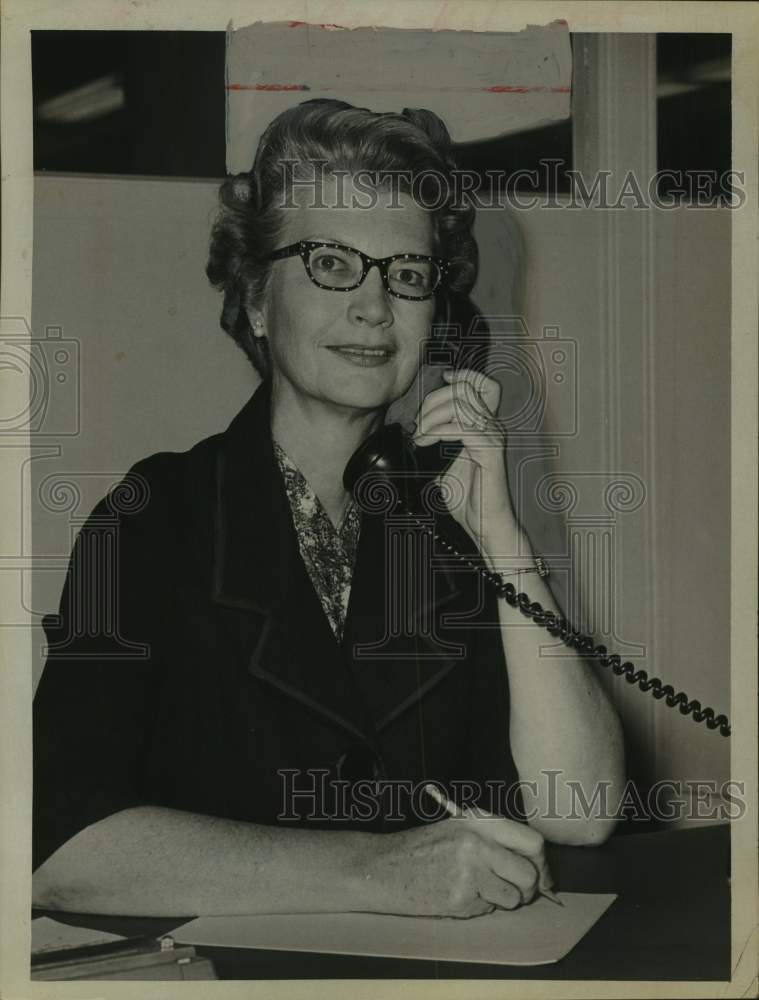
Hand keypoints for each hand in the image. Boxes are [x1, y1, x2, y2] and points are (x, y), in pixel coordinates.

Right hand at [361, 815, 546, 918]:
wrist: (383, 867)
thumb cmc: (421, 848)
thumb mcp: (457, 828)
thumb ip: (493, 838)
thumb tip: (534, 862)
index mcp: (478, 822)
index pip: (531, 841)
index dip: (542, 862)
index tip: (542, 874)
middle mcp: (476, 844)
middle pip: (529, 873)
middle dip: (529, 888)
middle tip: (517, 891)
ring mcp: (469, 873)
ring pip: (514, 898)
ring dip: (504, 900)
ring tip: (480, 890)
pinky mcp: (460, 899)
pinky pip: (489, 910)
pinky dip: (480, 907)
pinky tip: (459, 894)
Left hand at [411, 369, 520, 555]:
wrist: (484, 524)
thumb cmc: (469, 498)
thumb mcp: (444, 466)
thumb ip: (436, 447)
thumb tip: (413, 436)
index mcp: (484, 425)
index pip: (483, 384)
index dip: (463, 375)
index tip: (441, 382)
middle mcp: (492, 427)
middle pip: (464, 389)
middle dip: (434, 400)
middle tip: (419, 424)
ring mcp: (492, 438)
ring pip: (461, 404)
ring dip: (433, 415)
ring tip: (420, 434)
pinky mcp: (489, 452)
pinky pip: (462, 428)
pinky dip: (438, 431)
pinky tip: (426, 442)